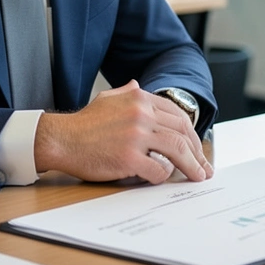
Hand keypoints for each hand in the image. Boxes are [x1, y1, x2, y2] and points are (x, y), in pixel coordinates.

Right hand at [33, 80, 212, 183]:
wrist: (60, 139)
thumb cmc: (83, 124)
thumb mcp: (107, 99)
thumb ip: (127, 93)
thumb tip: (137, 86)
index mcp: (139, 98)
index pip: (178, 115)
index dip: (192, 134)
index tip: (197, 148)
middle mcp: (141, 113)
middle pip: (182, 133)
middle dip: (197, 152)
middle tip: (204, 167)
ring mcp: (136, 135)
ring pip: (177, 151)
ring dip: (191, 167)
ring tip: (197, 177)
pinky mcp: (128, 157)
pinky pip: (157, 169)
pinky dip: (163, 176)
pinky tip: (161, 178)